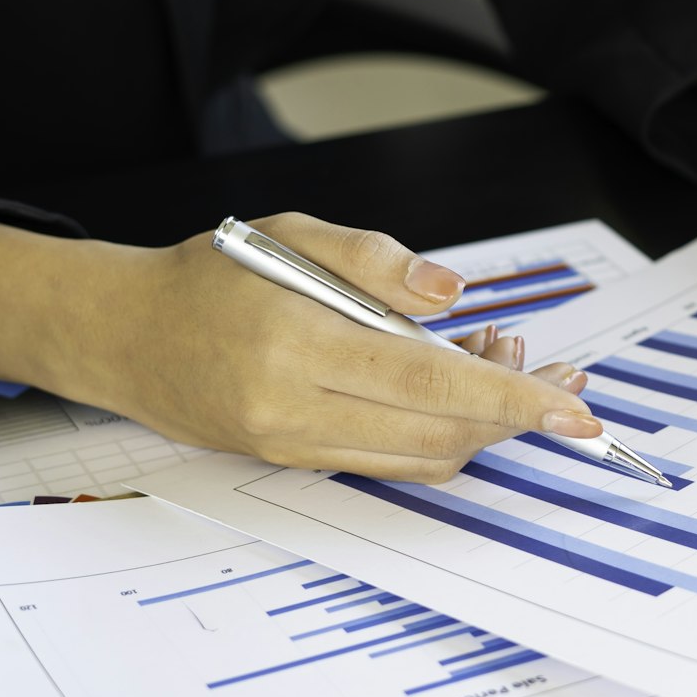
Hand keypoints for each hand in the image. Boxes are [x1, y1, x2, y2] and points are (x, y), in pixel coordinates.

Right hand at [0, 209, 601, 482]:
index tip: (573, 403)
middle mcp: (295, 409)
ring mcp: (294, 446)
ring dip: (482, 424)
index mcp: (297, 343)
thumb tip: (451, 292)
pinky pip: (392, 463)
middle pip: (440, 432)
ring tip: (505, 362)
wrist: (123, 335)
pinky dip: (440, 434)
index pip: (431, 381)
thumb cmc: (211, 275)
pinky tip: (454, 389)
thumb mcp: (292, 233)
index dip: (513, 396)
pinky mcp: (295, 463)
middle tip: (555, 369)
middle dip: (514, 412)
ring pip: (422, 457)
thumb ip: (375, 259)